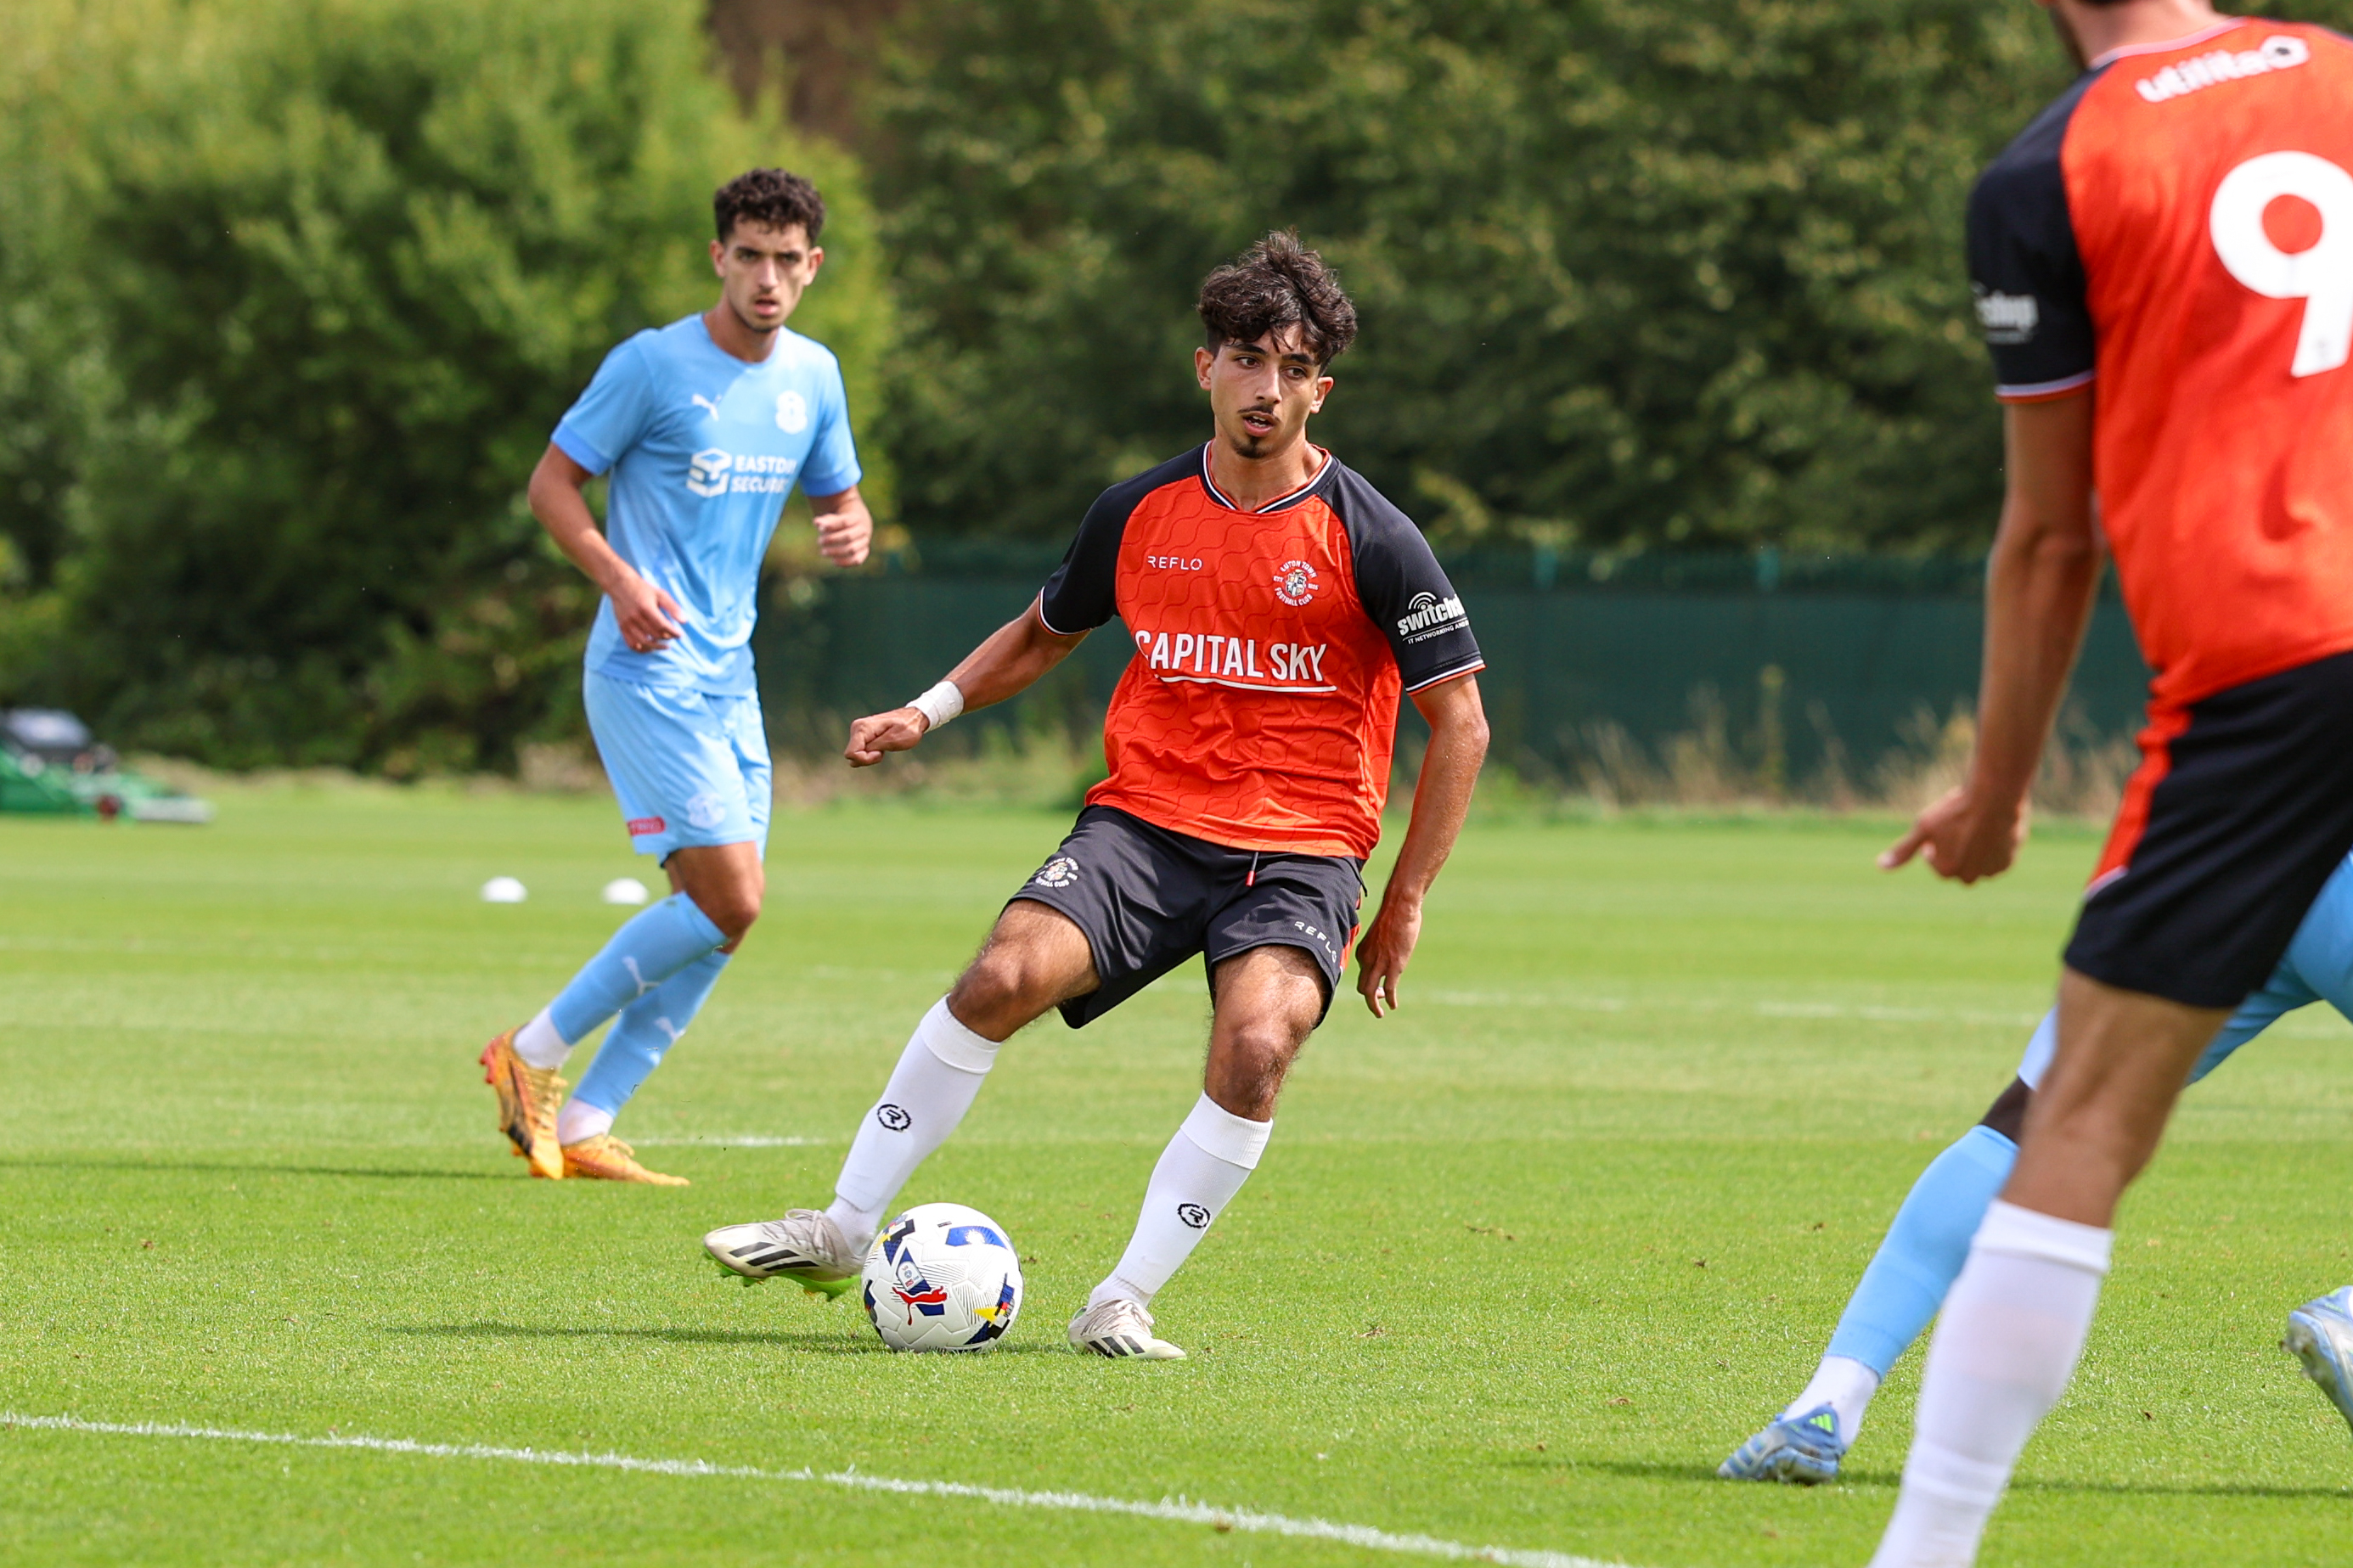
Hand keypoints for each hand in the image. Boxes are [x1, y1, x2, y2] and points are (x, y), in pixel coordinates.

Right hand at [609, 569, 684, 653]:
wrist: (620, 585)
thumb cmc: (643, 590)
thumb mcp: (660, 594)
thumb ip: (672, 607)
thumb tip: (684, 621)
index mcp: (646, 608)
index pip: (662, 625)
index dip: (673, 632)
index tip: (680, 634)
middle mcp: (635, 617)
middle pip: (654, 634)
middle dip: (667, 638)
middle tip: (673, 637)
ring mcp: (627, 624)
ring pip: (643, 642)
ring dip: (656, 647)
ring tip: (665, 646)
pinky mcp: (622, 628)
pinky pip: (631, 644)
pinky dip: (642, 649)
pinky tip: (651, 647)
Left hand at [814, 507, 870, 566]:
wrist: (854, 529)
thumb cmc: (838, 524)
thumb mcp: (830, 520)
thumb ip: (824, 521)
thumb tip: (817, 522)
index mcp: (856, 518)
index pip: (845, 522)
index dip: (832, 526)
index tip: (820, 529)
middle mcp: (863, 530)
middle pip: (848, 536)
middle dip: (832, 540)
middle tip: (820, 541)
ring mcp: (864, 542)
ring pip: (852, 549)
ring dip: (836, 552)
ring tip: (823, 552)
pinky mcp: (863, 553)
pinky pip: (856, 560)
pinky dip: (844, 562)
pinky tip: (833, 561)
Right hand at [844, 706, 928, 767]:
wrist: (914, 717)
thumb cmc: (908, 728)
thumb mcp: (894, 740)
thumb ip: (874, 747)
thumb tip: (855, 756)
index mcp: (862, 727)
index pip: (851, 753)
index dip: (865, 759)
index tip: (880, 753)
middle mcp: (857, 728)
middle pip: (851, 755)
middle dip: (867, 758)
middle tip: (883, 750)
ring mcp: (858, 731)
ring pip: (855, 755)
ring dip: (869, 756)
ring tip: (884, 746)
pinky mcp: (862, 735)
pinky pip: (860, 752)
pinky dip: (870, 753)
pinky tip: (881, 746)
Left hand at [1354, 893, 1423, 1018]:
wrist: (1399, 908)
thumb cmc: (1393, 917)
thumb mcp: (1381, 934)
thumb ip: (1380, 946)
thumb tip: (1387, 949)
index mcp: (1363, 952)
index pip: (1362, 973)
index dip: (1370, 983)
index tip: (1379, 987)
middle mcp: (1367, 960)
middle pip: (1361, 987)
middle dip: (1368, 999)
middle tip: (1377, 1004)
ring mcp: (1379, 964)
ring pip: (1370, 993)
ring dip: (1374, 1006)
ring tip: (1381, 1013)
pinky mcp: (1394, 966)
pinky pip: (1388, 989)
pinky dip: (1390, 1000)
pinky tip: (1393, 1006)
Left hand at [1881, 783, 2029, 883]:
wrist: (1995, 797)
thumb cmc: (1956, 811)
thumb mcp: (1924, 826)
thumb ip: (1904, 850)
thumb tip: (1881, 866)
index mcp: (1947, 870)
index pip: (1935, 862)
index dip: (1936, 843)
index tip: (1942, 826)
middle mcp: (1970, 876)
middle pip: (1957, 865)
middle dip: (1956, 849)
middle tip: (1960, 825)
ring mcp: (1991, 870)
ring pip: (1977, 863)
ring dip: (1974, 850)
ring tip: (1976, 826)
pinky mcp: (2009, 862)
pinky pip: (1995, 860)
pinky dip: (1991, 848)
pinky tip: (1990, 829)